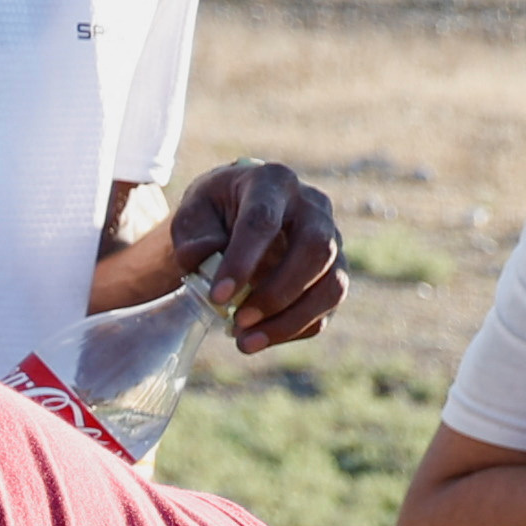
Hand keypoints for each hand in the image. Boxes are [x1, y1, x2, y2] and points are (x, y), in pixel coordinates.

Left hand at [166, 159, 345, 352]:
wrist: (236, 216)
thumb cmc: (212, 215)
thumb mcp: (191, 216)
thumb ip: (192, 238)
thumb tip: (202, 260)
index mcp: (272, 183)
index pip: (263, 221)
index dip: (241, 262)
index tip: (217, 298)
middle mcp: (312, 207)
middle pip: (316, 249)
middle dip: (276, 293)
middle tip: (238, 322)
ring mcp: (331, 238)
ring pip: (332, 283)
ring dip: (291, 319)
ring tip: (247, 342)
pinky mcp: (334, 270)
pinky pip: (328, 305)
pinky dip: (296, 328)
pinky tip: (262, 338)